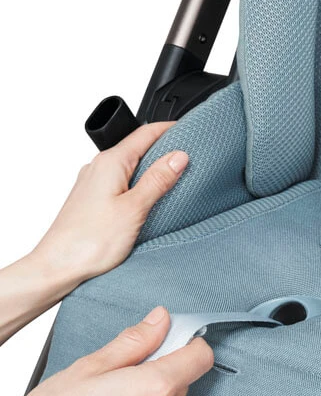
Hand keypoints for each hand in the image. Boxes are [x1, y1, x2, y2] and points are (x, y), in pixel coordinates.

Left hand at [33, 123, 187, 289]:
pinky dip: (137, 184)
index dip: (169, 129)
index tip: (189, 130)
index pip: (145, 133)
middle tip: (187, 155)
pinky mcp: (91, 200)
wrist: (57, 266)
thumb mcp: (134, 208)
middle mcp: (98, 168)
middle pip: (136, 147)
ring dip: (150, 167)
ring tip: (172, 177)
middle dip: (162, 148)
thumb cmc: (88, 242)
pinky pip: (119, 182)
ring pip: (128, 166)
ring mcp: (93, 184)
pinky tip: (147, 199)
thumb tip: (178, 157)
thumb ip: (157, 180)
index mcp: (110, 163)